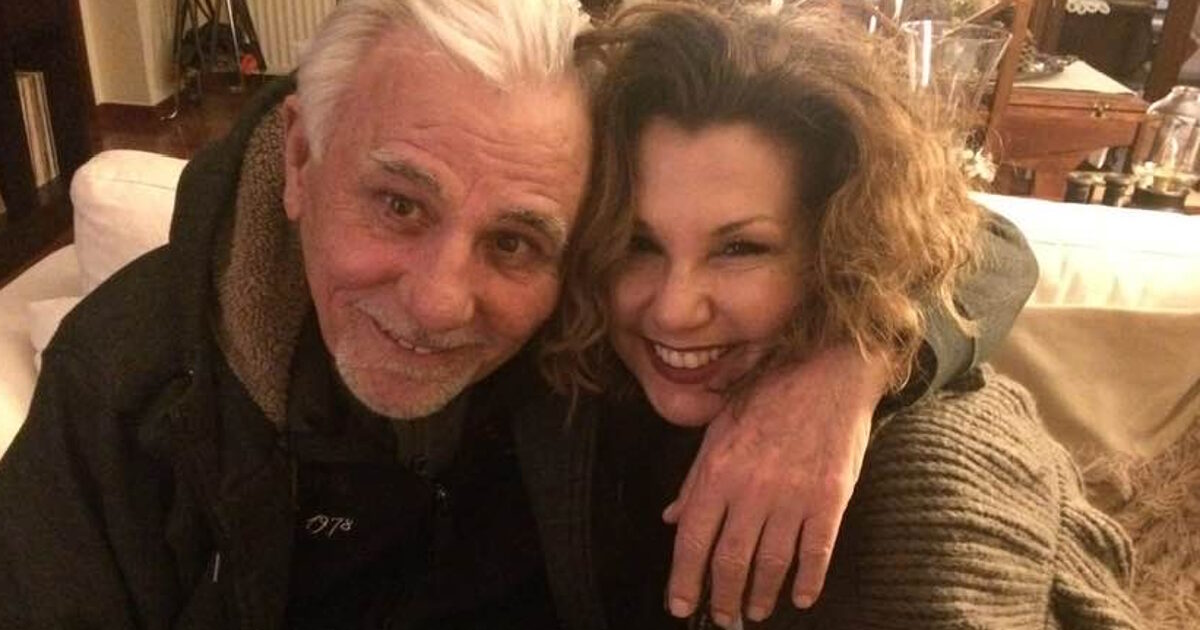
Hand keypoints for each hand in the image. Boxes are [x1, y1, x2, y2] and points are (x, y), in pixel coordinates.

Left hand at [662, 343, 886, 626]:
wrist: (828, 369)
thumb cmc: (767, 395)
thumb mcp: (718, 430)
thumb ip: (694, 479)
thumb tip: (672, 517)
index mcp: (718, 471)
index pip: (692, 538)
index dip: (683, 579)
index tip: (680, 605)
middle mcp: (752, 489)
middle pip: (730, 560)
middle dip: (722, 598)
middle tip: (722, 618)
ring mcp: (793, 495)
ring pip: (771, 563)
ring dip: (761, 594)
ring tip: (754, 612)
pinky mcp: (830, 498)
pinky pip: (817, 551)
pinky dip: (808, 580)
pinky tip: (801, 597)